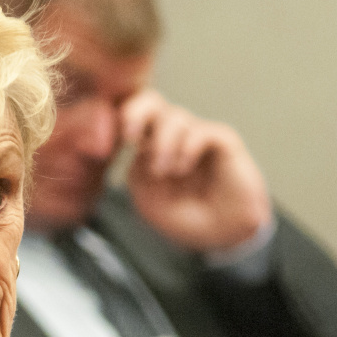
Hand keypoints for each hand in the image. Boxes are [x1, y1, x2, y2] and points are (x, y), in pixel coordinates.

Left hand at [122, 89, 271, 250]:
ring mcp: (198, 135)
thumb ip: (137, 175)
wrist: (222, 234)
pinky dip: (186, 148)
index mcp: (151, 147)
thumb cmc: (186, 217)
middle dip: (135, 112)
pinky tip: (182, 168)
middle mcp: (174, 136)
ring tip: (164, 171)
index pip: (131, 118)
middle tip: (130, 136)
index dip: (118, 121)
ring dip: (162, 143)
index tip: (114, 141)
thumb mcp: (149, 202)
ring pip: (174, 116)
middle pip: (151, 101)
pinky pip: (200, 131)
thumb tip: (137, 148)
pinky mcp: (223, 141)